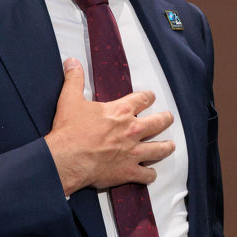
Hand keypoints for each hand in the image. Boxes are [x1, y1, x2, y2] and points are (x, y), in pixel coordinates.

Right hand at [45, 58, 174, 194]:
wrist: (66, 159)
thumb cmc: (69, 131)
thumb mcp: (69, 100)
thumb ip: (74, 79)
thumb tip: (72, 62)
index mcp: (120, 112)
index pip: (143, 99)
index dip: (148, 97)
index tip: (150, 97)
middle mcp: (132, 130)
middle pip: (158, 122)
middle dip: (165, 119)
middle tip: (168, 118)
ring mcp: (133, 152)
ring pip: (159, 149)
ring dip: (166, 147)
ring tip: (170, 145)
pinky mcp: (128, 171)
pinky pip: (147, 175)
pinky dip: (150, 175)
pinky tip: (151, 174)